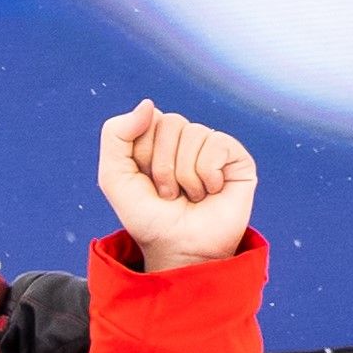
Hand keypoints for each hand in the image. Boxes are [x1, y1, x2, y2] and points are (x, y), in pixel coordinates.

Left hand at [95, 99, 256, 272]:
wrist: (178, 249)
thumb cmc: (147, 217)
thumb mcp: (114, 177)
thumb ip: (116, 135)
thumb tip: (148, 104)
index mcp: (158, 140)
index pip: (148, 119)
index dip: (140, 153)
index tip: (144, 180)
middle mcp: (187, 140)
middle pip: (171, 122)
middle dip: (162, 165)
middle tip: (167, 193)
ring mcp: (213, 147)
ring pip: (194, 133)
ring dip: (184, 175)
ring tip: (188, 196)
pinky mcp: (238, 159)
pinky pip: (218, 144)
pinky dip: (207, 174)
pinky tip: (210, 192)